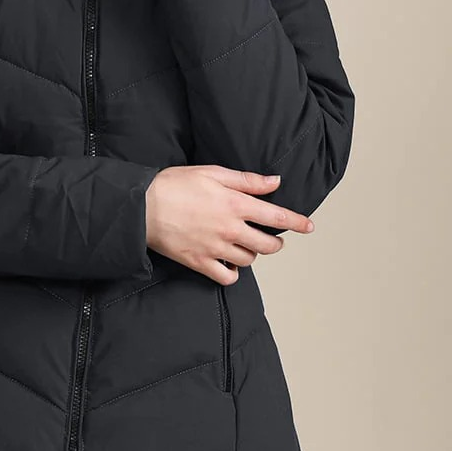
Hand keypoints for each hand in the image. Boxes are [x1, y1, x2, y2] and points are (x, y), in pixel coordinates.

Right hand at [145, 165, 315, 284]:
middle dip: (276, 241)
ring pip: (249, 260)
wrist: (142, 207)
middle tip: (271, 236)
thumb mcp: (212, 173)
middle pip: (268, 244)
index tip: (309, 226)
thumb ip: (247, 180)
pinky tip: (228, 262)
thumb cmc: (175, 184)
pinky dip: (233, 272)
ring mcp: (216, 249)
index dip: (297, 222)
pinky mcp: (200, 263)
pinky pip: (228, 277)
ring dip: (252, 253)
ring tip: (243, 243)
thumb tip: (275, 182)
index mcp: (235, 205)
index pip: (277, 218)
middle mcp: (230, 230)